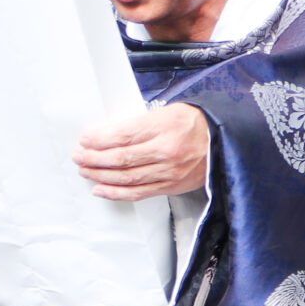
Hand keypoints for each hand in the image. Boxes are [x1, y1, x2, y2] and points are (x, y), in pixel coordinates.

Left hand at [74, 104, 210, 199]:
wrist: (226, 143)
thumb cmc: (196, 124)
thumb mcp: (169, 112)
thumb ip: (141, 124)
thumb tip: (109, 135)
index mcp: (165, 126)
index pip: (124, 135)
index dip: (100, 139)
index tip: (85, 138)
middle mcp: (167, 151)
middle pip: (121, 158)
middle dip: (94, 158)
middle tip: (78, 155)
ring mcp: (168, 172)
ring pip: (126, 178)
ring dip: (100, 175)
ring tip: (84, 170)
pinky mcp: (170, 187)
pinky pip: (138, 193)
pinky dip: (116, 193)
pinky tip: (100, 189)